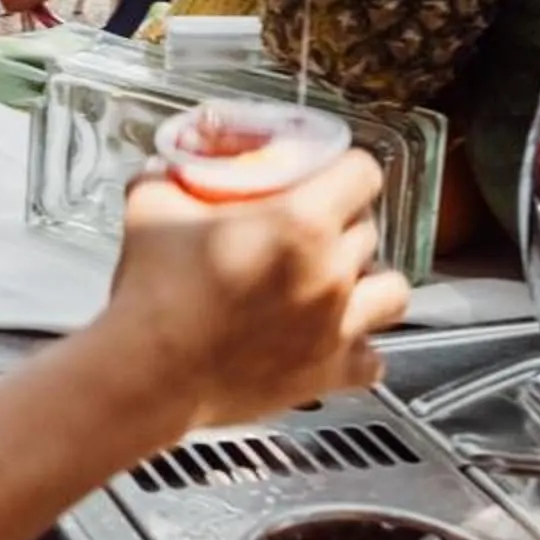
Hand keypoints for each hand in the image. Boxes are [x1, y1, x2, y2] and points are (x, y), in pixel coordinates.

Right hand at [87, 154, 406, 437]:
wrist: (146, 372)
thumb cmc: (153, 295)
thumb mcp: (153, 203)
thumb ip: (175, 175)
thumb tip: (176, 167)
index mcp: (300, 223)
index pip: (364, 173)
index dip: (346, 170)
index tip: (331, 176)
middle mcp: (330, 273)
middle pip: (369, 228)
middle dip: (342, 223)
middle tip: (307, 230)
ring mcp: (336, 326)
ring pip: (393, 291)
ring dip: (369, 281)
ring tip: (338, 281)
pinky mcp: (328, 373)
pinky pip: (374, 359)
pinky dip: (360, 348)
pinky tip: (334, 337)